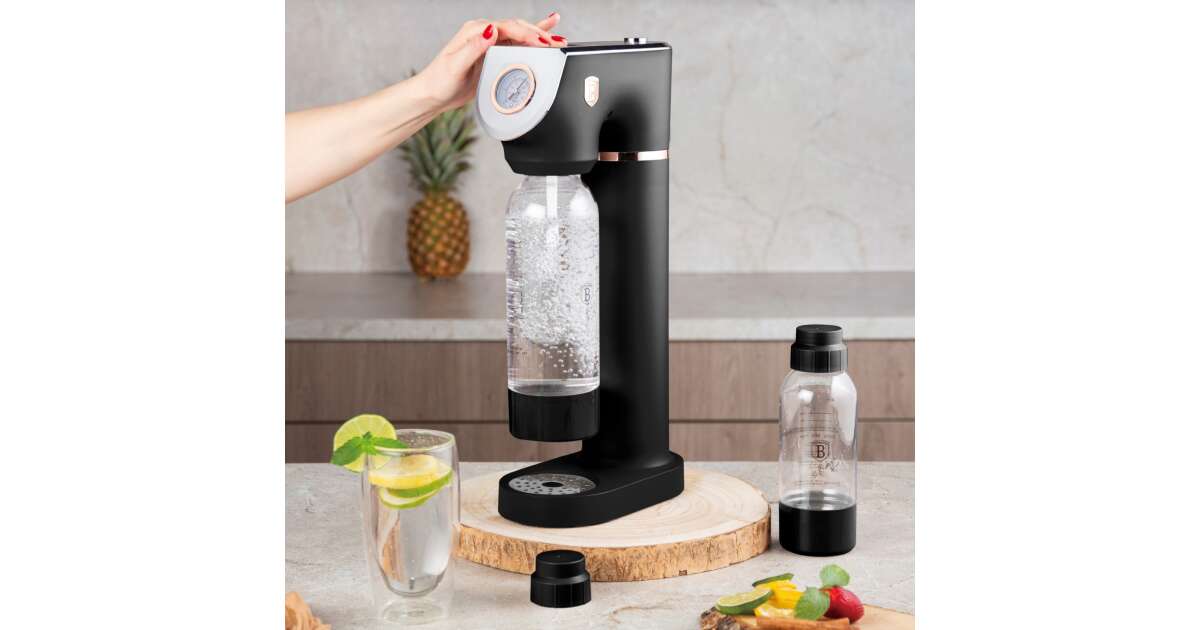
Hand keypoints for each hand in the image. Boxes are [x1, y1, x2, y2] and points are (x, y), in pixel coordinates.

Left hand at [412, 14, 565, 113]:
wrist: (432, 94)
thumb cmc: (439, 80)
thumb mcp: (455, 64)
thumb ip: (474, 47)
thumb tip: (491, 31)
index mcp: (476, 31)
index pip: (508, 28)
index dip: (528, 34)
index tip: (543, 44)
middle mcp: (484, 33)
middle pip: (518, 29)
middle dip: (539, 36)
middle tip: (557, 45)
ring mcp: (489, 43)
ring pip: (520, 35)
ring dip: (540, 36)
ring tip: (559, 39)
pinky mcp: (493, 54)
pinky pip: (516, 43)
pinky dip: (531, 37)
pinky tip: (546, 29)